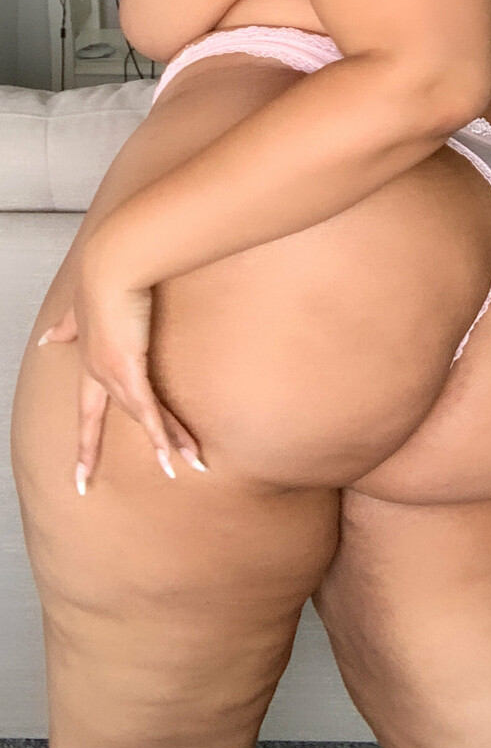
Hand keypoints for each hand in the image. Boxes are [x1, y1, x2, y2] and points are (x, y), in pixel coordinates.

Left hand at [38, 244, 205, 494]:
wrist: (113, 264)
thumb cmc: (104, 274)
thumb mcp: (81, 305)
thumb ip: (67, 324)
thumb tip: (47, 337)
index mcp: (89, 359)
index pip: (86, 409)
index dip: (83, 439)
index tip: (77, 468)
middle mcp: (98, 373)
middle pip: (117, 418)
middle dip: (96, 452)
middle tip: (86, 483)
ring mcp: (113, 375)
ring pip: (144, 418)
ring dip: (168, 442)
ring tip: (187, 465)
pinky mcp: (131, 371)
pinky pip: (152, 413)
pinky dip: (164, 436)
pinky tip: (177, 457)